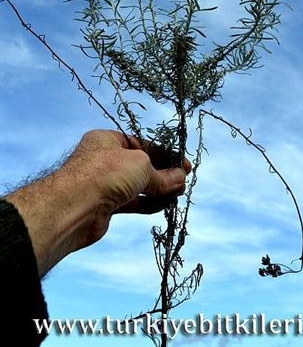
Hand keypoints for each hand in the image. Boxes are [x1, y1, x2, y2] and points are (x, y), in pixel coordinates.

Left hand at [6, 129, 190, 276]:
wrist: (74, 207)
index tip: (184, 163)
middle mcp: (104, 160)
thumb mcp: (141, 165)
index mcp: (107, 140)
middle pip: (141, 165)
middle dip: (164, 173)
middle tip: (184, 179)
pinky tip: (166, 204)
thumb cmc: (105, 173)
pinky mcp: (105, 206)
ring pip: (138, 185)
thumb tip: (180, 178)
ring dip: (159, 189)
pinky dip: (149, 203)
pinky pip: (132, 202)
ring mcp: (104, 184)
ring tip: (180, 193)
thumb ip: (162, 175)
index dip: (165, 153)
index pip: (142, 143)